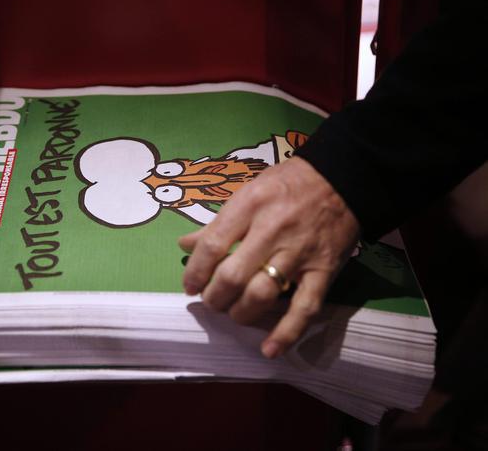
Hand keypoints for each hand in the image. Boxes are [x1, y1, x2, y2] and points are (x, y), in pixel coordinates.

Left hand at [178, 157, 359, 358]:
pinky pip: (304, 308)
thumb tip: (184, 245)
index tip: (189, 286)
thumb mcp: (248, 192)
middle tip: (211, 301)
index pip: (212, 246)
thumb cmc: (288, 184)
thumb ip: (218, 223)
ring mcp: (299, 253)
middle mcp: (272, 230)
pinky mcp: (323, 271)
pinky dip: (286, 333)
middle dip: (214, 297)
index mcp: (249, 206)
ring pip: (262, 295)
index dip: (194, 272)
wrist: (343, 178)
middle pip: (233, 276)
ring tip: (234, 313)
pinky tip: (269, 349)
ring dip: (240, 313)